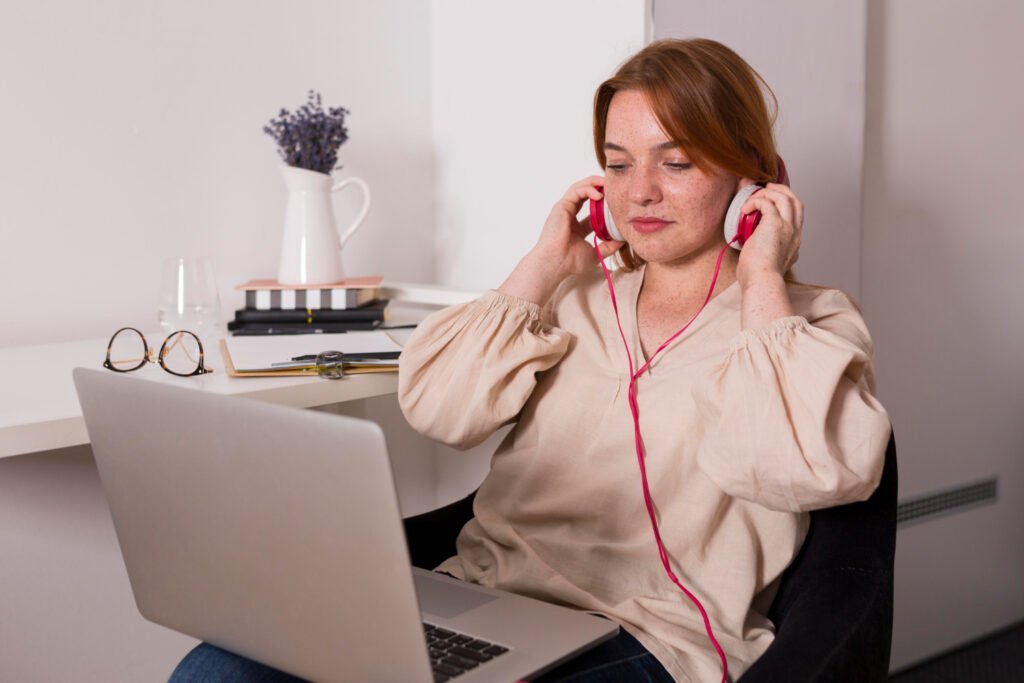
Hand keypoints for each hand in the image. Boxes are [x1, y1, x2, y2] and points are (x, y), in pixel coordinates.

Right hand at [499, 177, 624, 304]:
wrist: (556, 263)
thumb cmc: (570, 262)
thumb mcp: (595, 253)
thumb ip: (608, 247)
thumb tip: (623, 240)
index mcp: (575, 227)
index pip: (591, 210)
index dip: (604, 204)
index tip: (617, 202)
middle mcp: (569, 216)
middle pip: (585, 194)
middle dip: (599, 187)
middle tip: (614, 186)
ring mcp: (564, 210)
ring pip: (579, 188)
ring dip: (594, 183)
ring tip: (609, 183)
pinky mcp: (561, 207)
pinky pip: (576, 191)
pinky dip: (589, 189)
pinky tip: (600, 194)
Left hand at [735, 181, 803, 287]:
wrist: (762, 281)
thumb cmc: (758, 278)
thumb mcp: (767, 263)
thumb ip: (765, 253)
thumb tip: (754, 247)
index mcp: (794, 243)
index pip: (796, 217)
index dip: (785, 206)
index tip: (771, 204)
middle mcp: (795, 233)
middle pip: (796, 202)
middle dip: (782, 191)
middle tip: (767, 188)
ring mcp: (787, 228)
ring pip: (786, 197)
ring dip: (769, 192)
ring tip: (754, 195)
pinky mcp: (775, 224)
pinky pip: (767, 202)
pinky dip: (756, 201)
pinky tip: (745, 209)